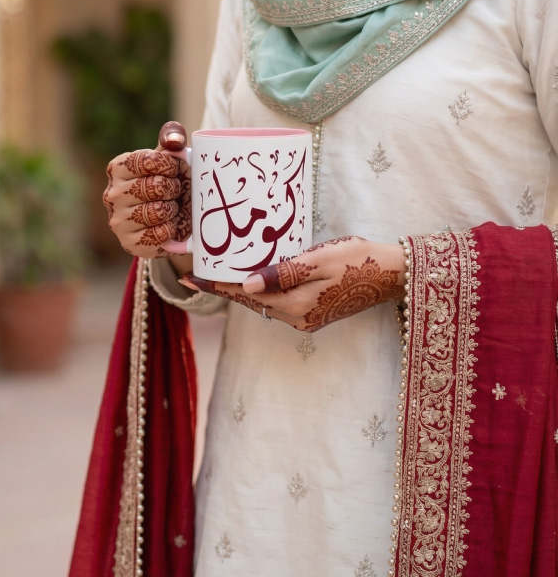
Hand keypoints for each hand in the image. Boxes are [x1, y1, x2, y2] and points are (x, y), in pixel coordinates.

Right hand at [103, 121, 190, 257]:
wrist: (171, 222)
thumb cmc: (169, 186)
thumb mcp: (169, 161)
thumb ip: (172, 141)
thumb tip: (175, 139)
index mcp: (118, 168)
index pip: (145, 161)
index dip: (168, 165)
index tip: (175, 170)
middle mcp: (112, 194)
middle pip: (154, 187)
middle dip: (173, 188)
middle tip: (174, 192)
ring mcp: (118, 220)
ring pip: (157, 211)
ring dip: (172, 210)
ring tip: (171, 209)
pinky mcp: (129, 243)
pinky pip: (159, 234)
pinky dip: (170, 230)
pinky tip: (168, 226)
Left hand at [180, 236, 406, 331]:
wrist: (390, 276)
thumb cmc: (358, 260)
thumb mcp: (320, 260)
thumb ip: (284, 273)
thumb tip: (246, 283)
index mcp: (294, 304)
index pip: (245, 294)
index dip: (216, 286)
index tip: (190, 279)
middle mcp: (296, 317)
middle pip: (250, 301)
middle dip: (224, 288)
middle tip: (197, 276)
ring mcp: (305, 319)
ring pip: (263, 303)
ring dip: (243, 290)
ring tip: (222, 273)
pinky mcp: (312, 315)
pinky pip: (278, 304)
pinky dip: (263, 292)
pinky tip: (256, 278)